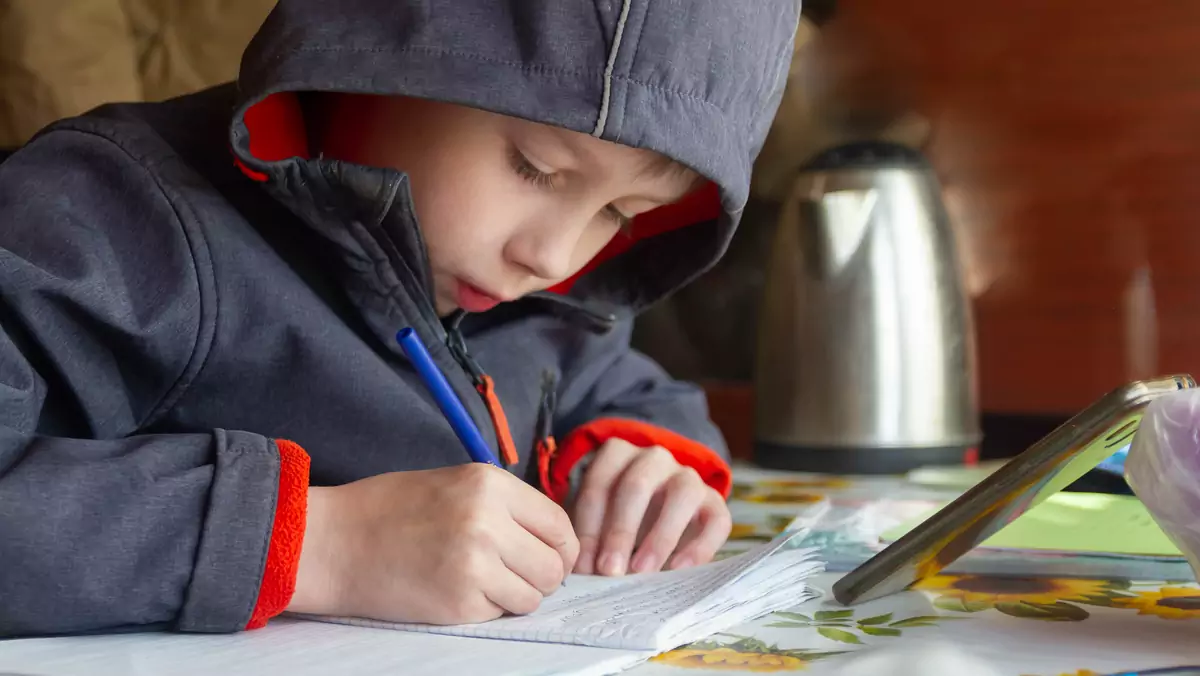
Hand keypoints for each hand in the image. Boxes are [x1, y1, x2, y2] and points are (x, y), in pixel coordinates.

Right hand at [288, 464, 578, 624]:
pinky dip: (486, 608)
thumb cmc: (389, 510)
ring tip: (482, 582)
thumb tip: (553, 539)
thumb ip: (505, 505)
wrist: (333, 542)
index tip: (552, 556)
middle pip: (553, 565)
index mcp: (489, 483)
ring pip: (533, 596)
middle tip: (516, 575)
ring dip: (516, 596)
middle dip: (542, 576)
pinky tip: (456, 590)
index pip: (559, 524)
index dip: (562, 547)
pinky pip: (499, 613)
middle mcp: (487, 520)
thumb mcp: (455, 484)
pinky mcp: (459, 602)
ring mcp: (474, 564)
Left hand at [570, 439, 731, 576]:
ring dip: (660, 536)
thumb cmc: (618, 517)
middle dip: (620, 531)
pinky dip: (699, 546)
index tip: (584, 566)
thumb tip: (579, 575)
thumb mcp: (598, 519)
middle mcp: (655, 459)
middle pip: (636, 486)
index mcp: (617, 454)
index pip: (599, 484)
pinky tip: (678, 570)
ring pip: (682, 495)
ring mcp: (688, 477)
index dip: (589, 527)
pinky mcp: (714, 502)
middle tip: (609, 571)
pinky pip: (716, 520)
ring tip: (642, 572)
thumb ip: (590, 538)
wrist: (660, 509)